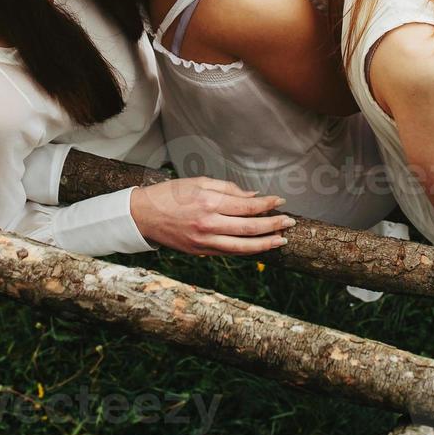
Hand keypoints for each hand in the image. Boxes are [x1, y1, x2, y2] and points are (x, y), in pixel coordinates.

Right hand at [129, 177, 294, 255]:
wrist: (143, 216)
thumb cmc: (170, 194)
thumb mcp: (198, 182)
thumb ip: (227, 189)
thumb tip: (252, 197)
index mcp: (208, 202)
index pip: (247, 206)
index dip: (267, 204)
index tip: (280, 201)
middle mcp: (208, 224)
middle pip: (250, 228)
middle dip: (273, 226)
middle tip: (290, 222)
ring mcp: (205, 241)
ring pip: (243, 247)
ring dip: (265, 243)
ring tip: (282, 240)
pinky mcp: (201, 252)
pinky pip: (230, 252)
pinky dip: (247, 250)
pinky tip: (259, 245)